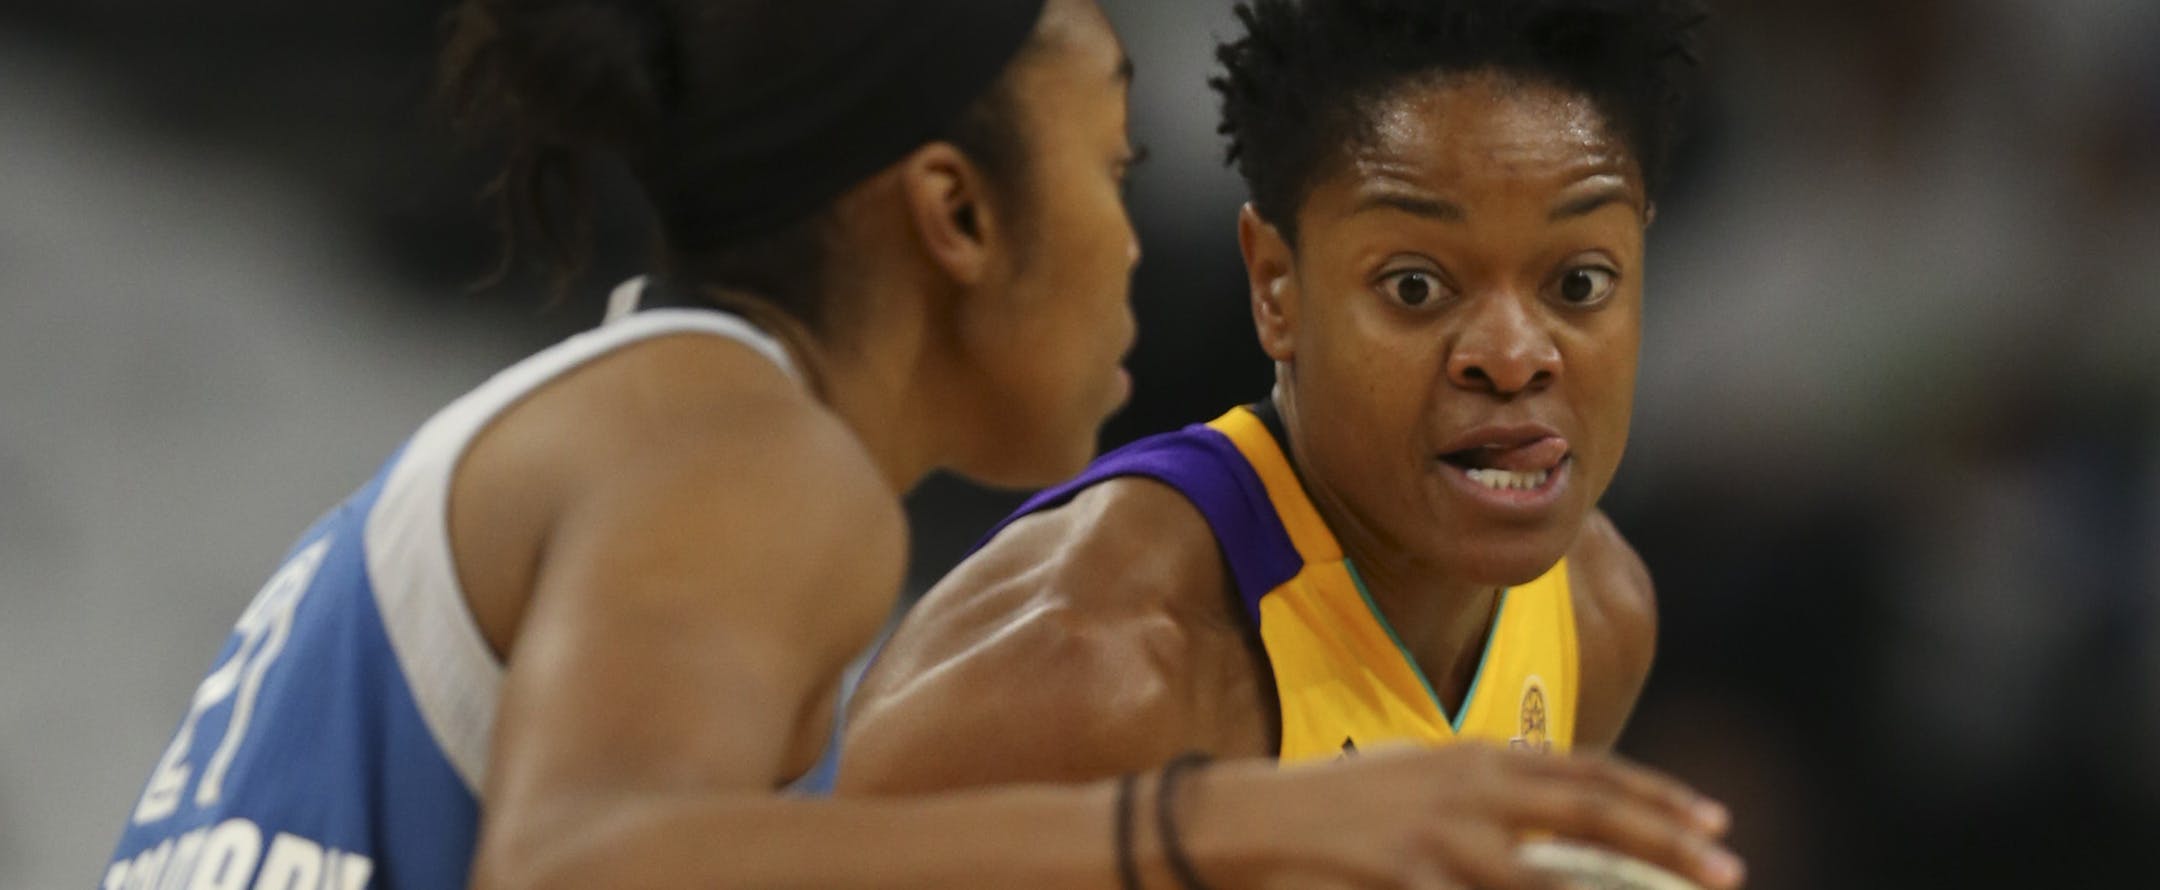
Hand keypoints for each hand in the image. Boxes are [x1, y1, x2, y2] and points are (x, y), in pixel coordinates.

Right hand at [1182, 744, 1742, 889]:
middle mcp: (1471, 791)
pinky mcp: (1410, 882)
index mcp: (1476, 758)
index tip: (1714, 822)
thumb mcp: (1420, 774)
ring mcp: (1443, 842)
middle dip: (1670, 844)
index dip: (1658, 798)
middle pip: (1594, 815)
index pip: (1589, 772)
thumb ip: (1486, 786)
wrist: (1246, 821)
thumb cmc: (1337, 805)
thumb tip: (1549, 798)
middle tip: (1730, 870)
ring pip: (1557, 882)